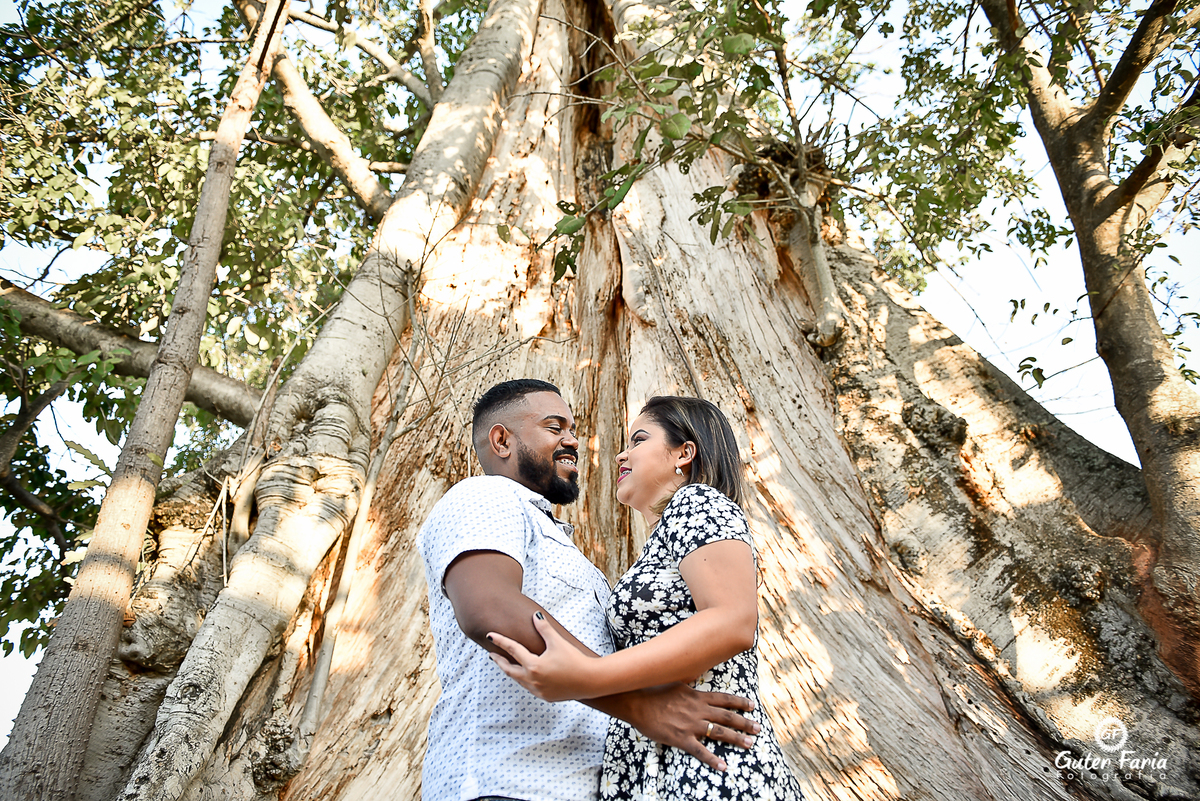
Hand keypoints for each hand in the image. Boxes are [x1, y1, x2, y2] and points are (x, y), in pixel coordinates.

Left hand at [488, 613, 598, 700]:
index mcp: (534, 665)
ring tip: (508, 664)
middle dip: (500, 661)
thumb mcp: (558, 642)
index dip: (500, 641)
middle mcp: (532, 680)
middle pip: (509, 669)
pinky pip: (529, 687)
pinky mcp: (545, 696)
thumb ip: (544, 629)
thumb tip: (535, 615)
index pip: (512, 650)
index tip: (490, 635)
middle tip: (492, 654)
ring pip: (519, 680)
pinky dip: (524, 680)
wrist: (590, 681)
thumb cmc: (575, 660)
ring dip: (512, 671)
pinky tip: (526, 675)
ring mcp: (538, 690)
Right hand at [618, 683, 759, 771]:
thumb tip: (695, 684)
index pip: (723, 699)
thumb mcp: (675, 684)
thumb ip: (689, 687)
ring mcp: (691, 724)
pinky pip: (700, 750)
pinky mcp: (681, 738)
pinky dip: (713, 759)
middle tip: (758, 728)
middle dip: (745, 722)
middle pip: (727, 716)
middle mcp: (698, 709)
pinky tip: (723, 767)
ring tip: (750, 744)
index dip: (739, 702)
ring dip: (737, 738)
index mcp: (696, 696)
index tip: (752, 706)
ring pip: (719, 732)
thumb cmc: (653, 692)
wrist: (637, 702)